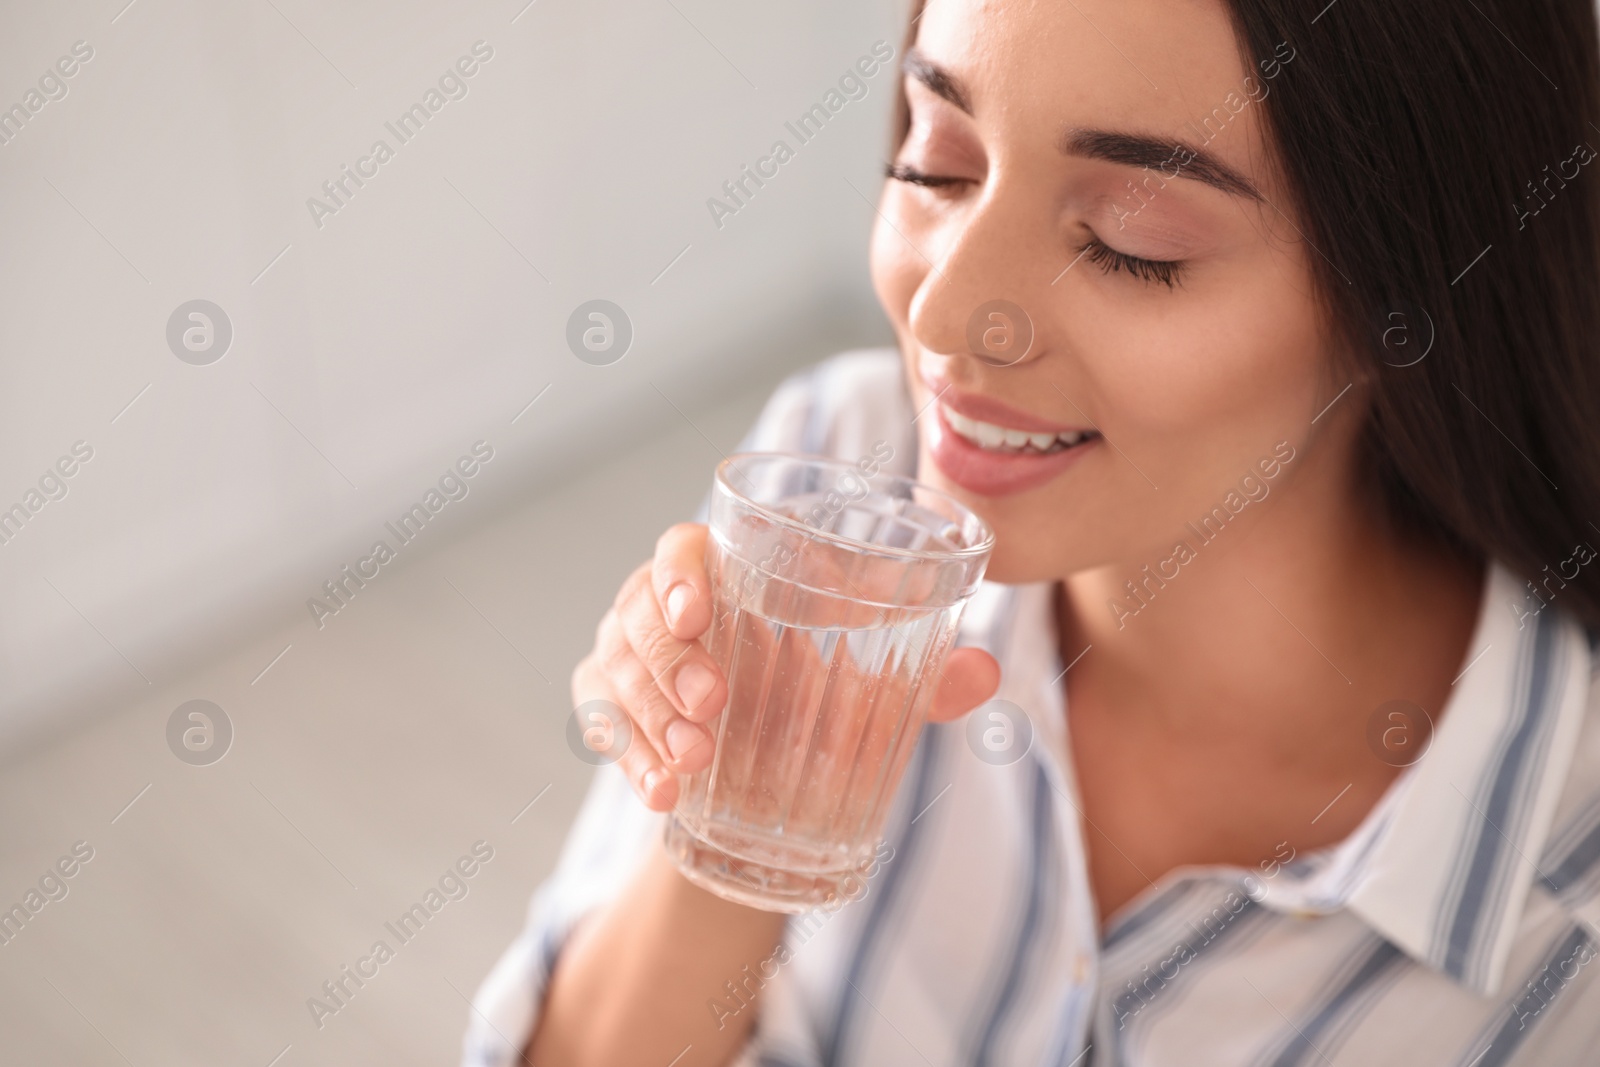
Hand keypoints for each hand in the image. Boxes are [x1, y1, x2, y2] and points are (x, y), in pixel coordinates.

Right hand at [572, 523, 1002, 811]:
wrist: (764, 769)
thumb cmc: (816, 692)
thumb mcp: (871, 684)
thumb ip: (925, 675)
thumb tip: (984, 673)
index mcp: (723, 572)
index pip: (681, 548)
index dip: (680, 575)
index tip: (702, 616)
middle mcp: (661, 606)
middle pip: (640, 612)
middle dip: (670, 660)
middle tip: (714, 705)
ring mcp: (626, 656)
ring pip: (614, 670)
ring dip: (649, 716)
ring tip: (694, 760)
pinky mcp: (607, 710)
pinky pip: (599, 727)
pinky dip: (629, 760)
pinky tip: (663, 792)